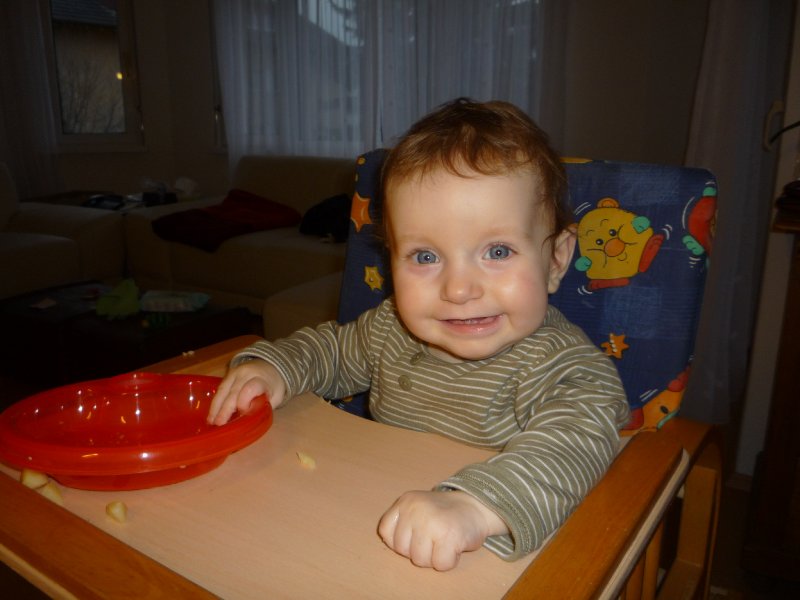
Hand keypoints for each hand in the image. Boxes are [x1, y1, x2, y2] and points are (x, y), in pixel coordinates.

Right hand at [207, 360, 286, 424]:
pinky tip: (212, 413)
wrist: (271, 366)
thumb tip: (246, 418)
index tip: (242, 413)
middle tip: (218, 424)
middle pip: (233, 392)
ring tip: (211, 421)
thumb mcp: (276, 398)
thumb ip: (263, 407)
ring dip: (216, 407)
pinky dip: (216, 402)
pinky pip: (220, 388)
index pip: (249, 390)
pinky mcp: (228, 374)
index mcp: (261, 379)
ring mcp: (235, 372)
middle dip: (224, 409)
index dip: (244, 403)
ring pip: (223, 390)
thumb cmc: (274, 386)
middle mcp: (246, 373)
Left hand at [377, 490, 507, 570]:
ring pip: (419, 560)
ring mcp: (431, 522)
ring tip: (444, 541)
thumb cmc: (445, 513)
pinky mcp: (448, 536)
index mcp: (406, 501)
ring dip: (434, 557)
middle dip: (418, 550)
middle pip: (402, 550)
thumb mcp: (418, 507)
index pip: (386, 532)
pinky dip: (449, 561)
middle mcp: (416, 509)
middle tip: (434, 538)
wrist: (477, 506)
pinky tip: (454, 546)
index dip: (400, 541)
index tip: (416, 536)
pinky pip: (440, 564)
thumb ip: (403, 522)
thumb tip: (391, 543)